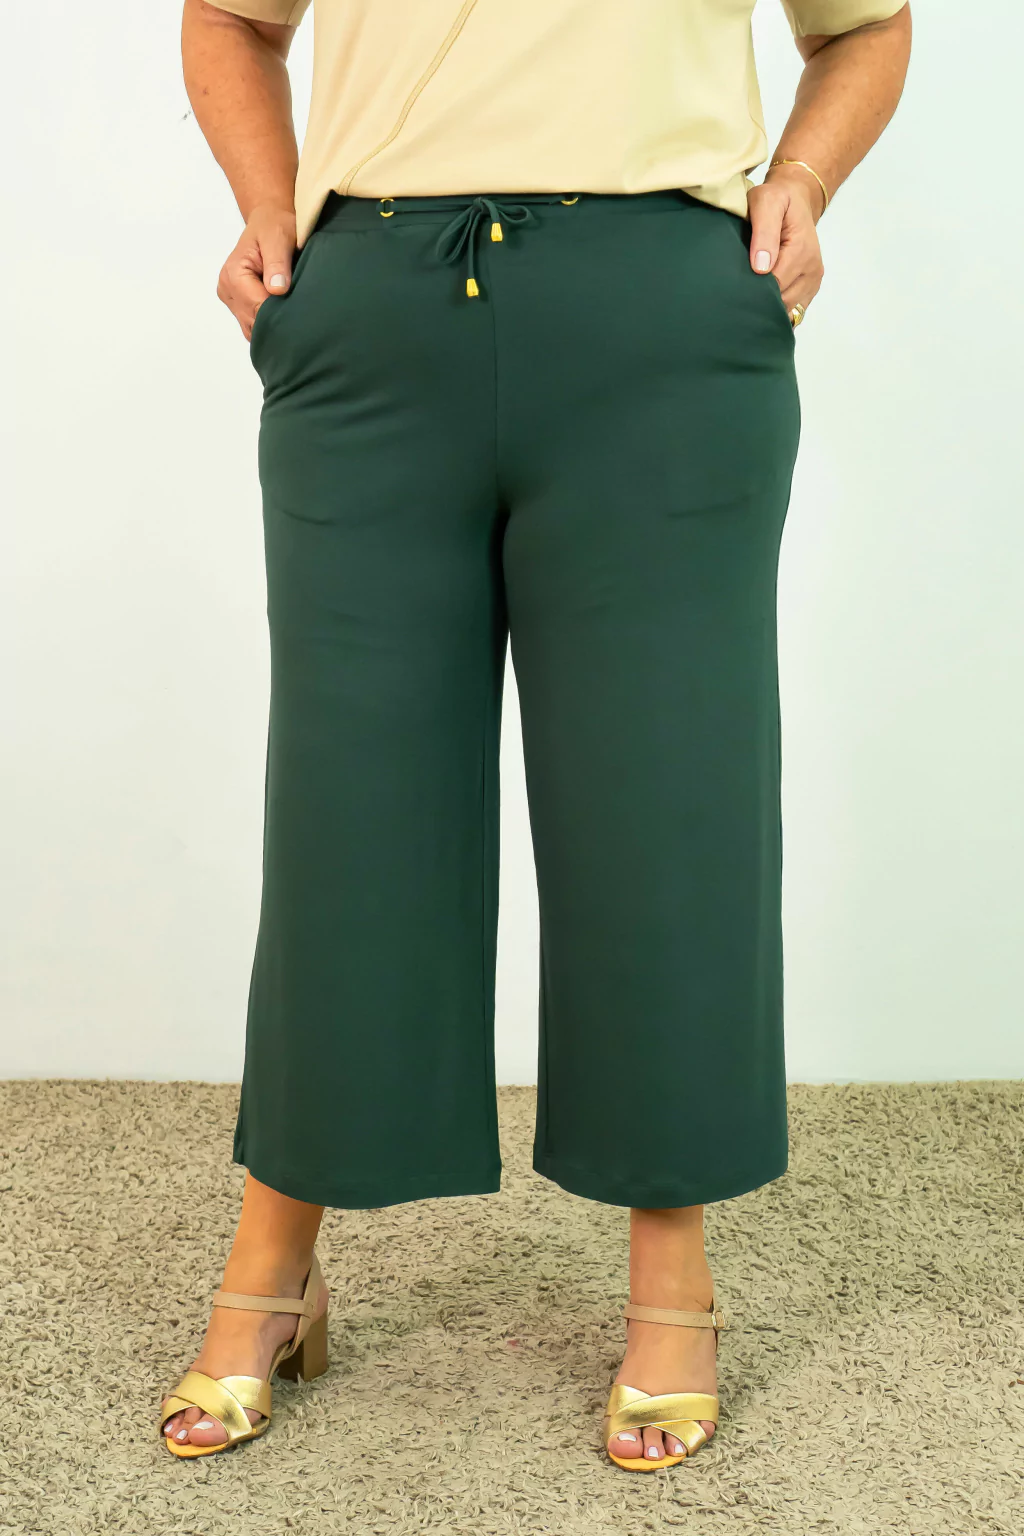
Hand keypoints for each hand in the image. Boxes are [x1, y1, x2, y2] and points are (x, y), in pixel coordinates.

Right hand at [217, 203, 296, 340]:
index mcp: (234, 274)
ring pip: (253, 328)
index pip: (256, 307)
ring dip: (273, 326)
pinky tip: (284, 317)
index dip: (279, 313)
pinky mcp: (239, 305)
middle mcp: (227, 289)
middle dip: (277, 321)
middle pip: (254, 321)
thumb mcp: (278, 238)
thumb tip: (277, 290)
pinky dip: (268, 325)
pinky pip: (253, 325)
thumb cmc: (274, 225)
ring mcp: (232, 299)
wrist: (269, 221)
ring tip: (293, 316)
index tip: (301, 312)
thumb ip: (277, 264)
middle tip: (303, 317)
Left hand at [746, 169, 823, 322]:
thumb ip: (764, 231)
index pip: (775, 285)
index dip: (753, 289)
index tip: (735, 286)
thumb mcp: (766, 201)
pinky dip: (778, 309)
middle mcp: (811, 269)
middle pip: (781, 301)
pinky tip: (763, 301)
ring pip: (787, 309)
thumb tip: (761, 267)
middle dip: (759, 300)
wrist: (796, 199)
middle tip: (737, 292)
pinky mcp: (811, 287)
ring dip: (768, 307)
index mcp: (801, 250)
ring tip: (749, 296)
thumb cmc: (777, 199)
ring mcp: (813, 280)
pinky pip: (794, 310)